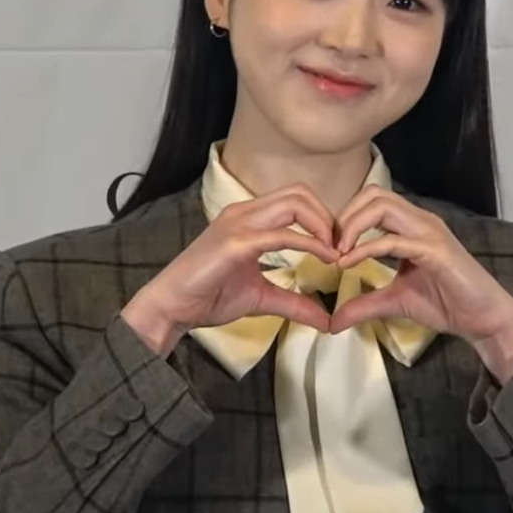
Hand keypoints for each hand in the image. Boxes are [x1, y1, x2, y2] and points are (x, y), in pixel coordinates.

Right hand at [123, 183, 341, 349]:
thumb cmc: (206, 296)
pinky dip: (310, 244)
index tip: (338, 246)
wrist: (170, 307)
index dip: (323, 217)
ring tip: (336, 251)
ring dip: (323, 225)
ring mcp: (238, 224)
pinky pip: (283, 235)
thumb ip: (293, 303)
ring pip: (294, 203)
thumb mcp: (260, 298)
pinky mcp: (235, 243)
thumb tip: (326, 319)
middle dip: (328, 216)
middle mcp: (243, 213)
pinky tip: (326, 259)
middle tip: (342, 246)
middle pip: (299, 192)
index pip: (295, 198)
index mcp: (248, 218)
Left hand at [329, 185, 512, 381]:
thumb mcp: (395, 302)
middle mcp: (421, 220)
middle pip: (373, 194)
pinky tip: (349, 263)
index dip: (345, 218)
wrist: (485, 319)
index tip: (328, 247)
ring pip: (382, 206)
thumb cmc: (448, 304)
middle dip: (345, 216)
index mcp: (412, 225)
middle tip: (329, 247)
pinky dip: (366, 248)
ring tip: (338, 253)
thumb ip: (364, 305)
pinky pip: (394, 240)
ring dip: (352, 226)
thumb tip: (333, 321)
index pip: (371, 201)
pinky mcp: (436, 250)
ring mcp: (429, 232)